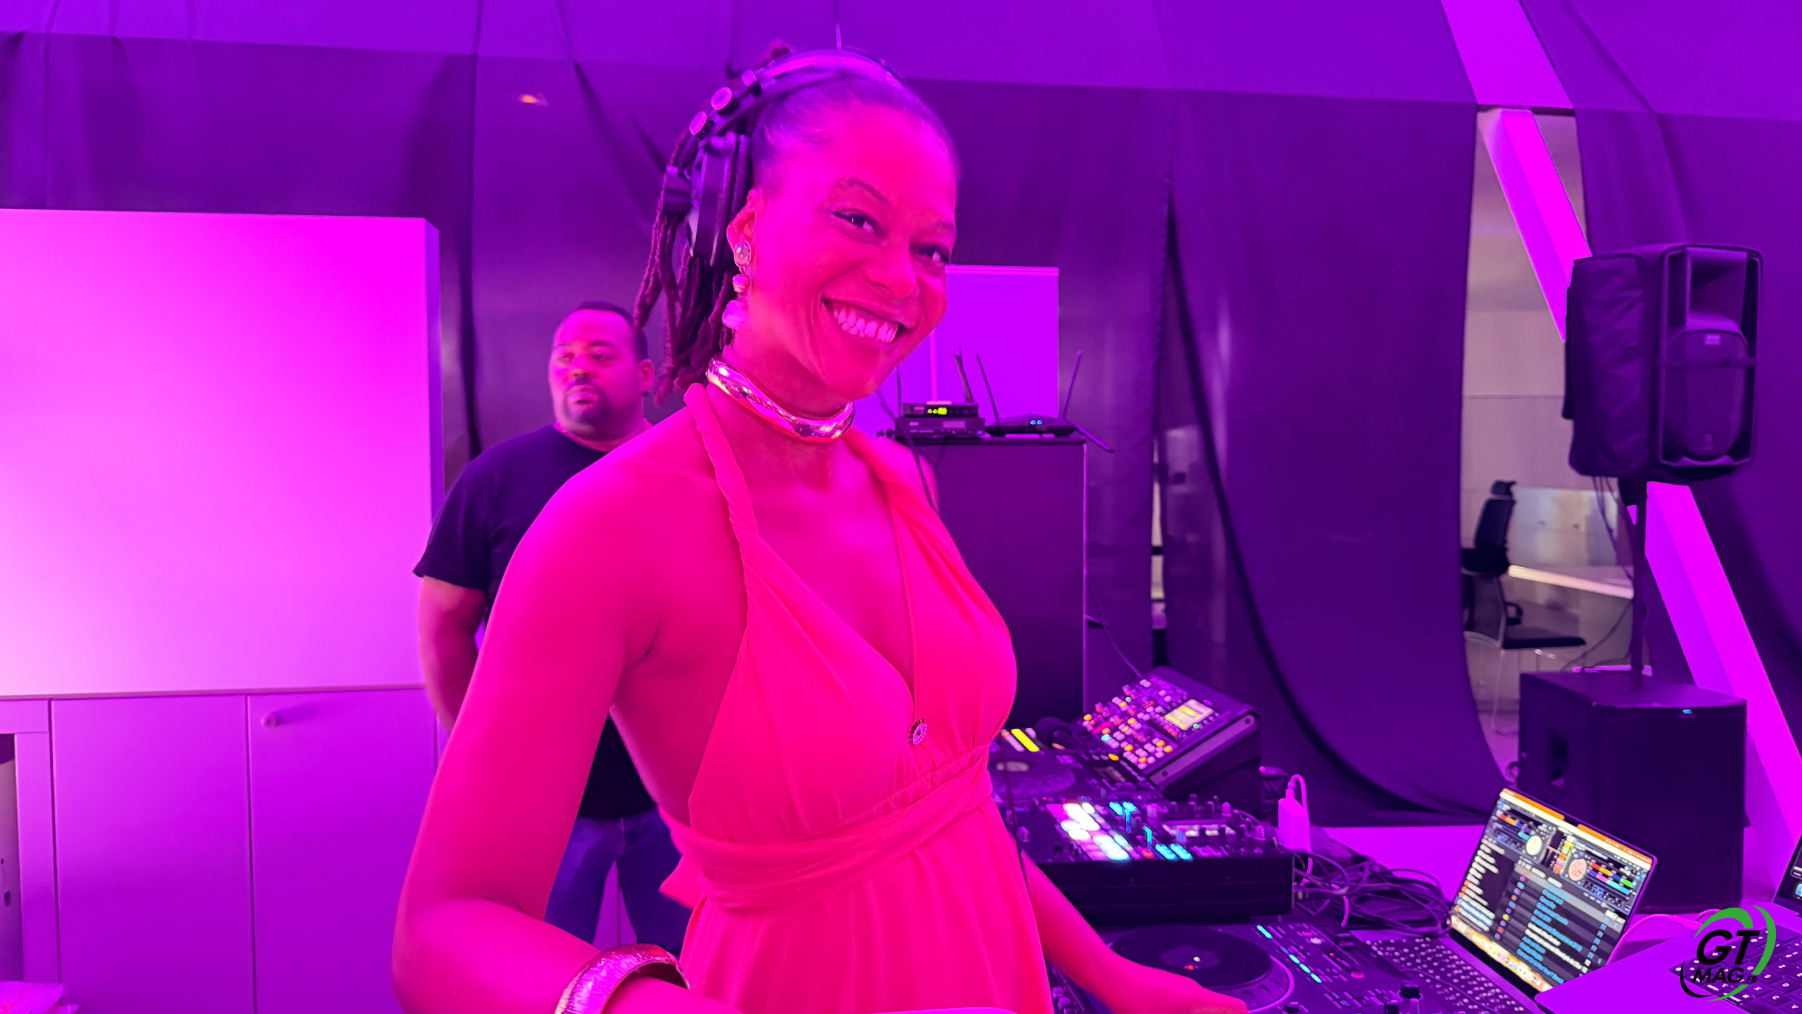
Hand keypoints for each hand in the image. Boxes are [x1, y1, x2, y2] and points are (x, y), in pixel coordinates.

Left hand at [1093, 956, 1248, 1013]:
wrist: (1107, 977)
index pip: (1237, 1007)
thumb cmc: (1131, 998)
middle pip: (1217, 1009)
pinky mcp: (1162, 986)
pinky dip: (1184, 1013)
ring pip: (1198, 1007)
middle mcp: (1190, 989)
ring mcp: (1176, 985)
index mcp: (1197, 998)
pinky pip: (1182, 1003)